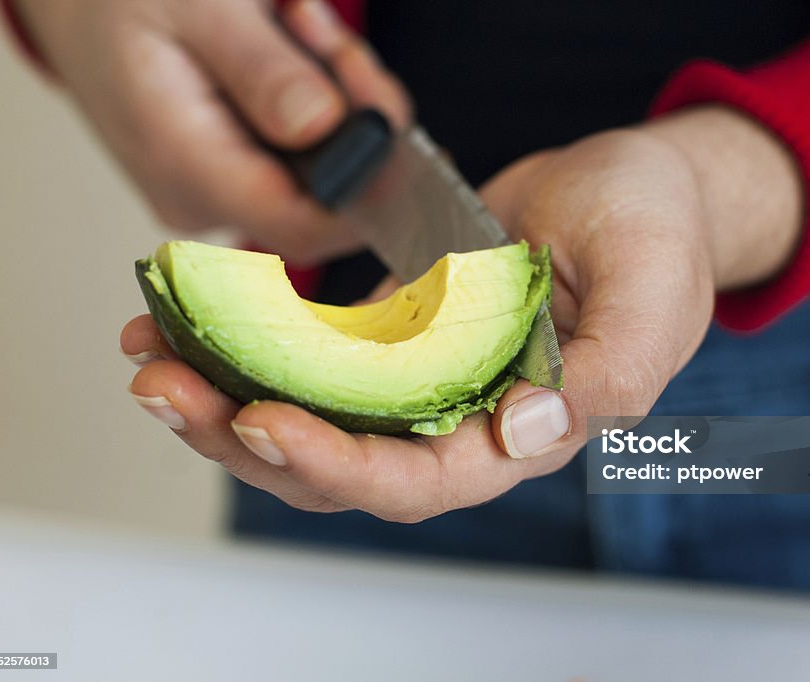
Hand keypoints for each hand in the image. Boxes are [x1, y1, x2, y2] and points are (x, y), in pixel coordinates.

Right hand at [14, 0, 410, 263]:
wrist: (81, 7)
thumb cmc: (120, 0)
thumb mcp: (195, 7)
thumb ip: (259, 70)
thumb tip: (323, 127)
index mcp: (186, 169)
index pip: (302, 225)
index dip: (368, 192)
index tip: (394, 124)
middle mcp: (205, 198)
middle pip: (326, 196)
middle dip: (356, 119)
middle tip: (333, 42)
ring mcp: (222, 190)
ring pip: (324, 171)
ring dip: (339, 97)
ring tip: (300, 25)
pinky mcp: (237, 172)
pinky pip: (306, 154)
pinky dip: (319, 99)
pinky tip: (293, 43)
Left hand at [121, 106, 801, 521]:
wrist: (629, 191)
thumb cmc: (656, 235)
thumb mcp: (653, 292)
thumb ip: (611, 371)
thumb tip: (526, 430)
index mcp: (525, 428)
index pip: (422, 480)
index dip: (340, 465)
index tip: (262, 419)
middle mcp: (465, 418)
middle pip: (343, 465)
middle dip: (247, 439)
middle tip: (165, 388)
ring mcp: (424, 376)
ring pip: (315, 417)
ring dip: (228, 394)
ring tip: (154, 356)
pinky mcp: (396, 333)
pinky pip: (315, 356)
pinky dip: (255, 343)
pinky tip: (196, 318)